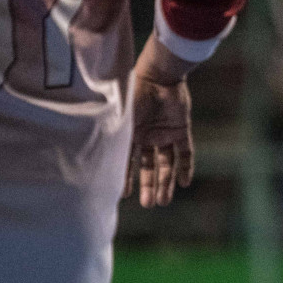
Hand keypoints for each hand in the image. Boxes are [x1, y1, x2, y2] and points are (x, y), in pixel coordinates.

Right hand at [124, 41, 196, 207]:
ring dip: (166, 181)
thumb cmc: (134, 97)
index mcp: (129, 133)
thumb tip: (96, 166)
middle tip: (149, 205)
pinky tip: (185, 183)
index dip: (125, 178)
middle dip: (149, 185)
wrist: (158, 77)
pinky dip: (186, 166)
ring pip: (166, 162)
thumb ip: (114, 142)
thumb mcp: (121, 122)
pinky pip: (185, 150)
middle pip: (148, 165)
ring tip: (164, 201)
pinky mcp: (181, 128)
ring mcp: (164, 132)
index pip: (126, 161)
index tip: (124, 196)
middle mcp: (146, 135)